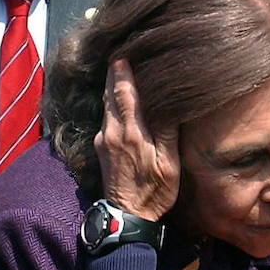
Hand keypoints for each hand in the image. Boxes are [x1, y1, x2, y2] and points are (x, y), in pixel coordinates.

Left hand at [94, 59, 179, 221]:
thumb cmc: (154, 191)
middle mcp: (113, 132)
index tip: (124, 53)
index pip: (125, 93)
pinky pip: (105, 117)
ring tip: (117, 69)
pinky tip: (117, 99)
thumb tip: (166, 102)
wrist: (127, 216)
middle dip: (113, 73)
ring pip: (105, 105)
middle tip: (118, 53)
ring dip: (110, 86)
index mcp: (132, 132)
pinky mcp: (101, 148)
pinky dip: (110, 102)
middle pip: (110, 94)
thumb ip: (165, 131)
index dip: (124, 72)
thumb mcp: (168, 163)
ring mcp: (104, 140)